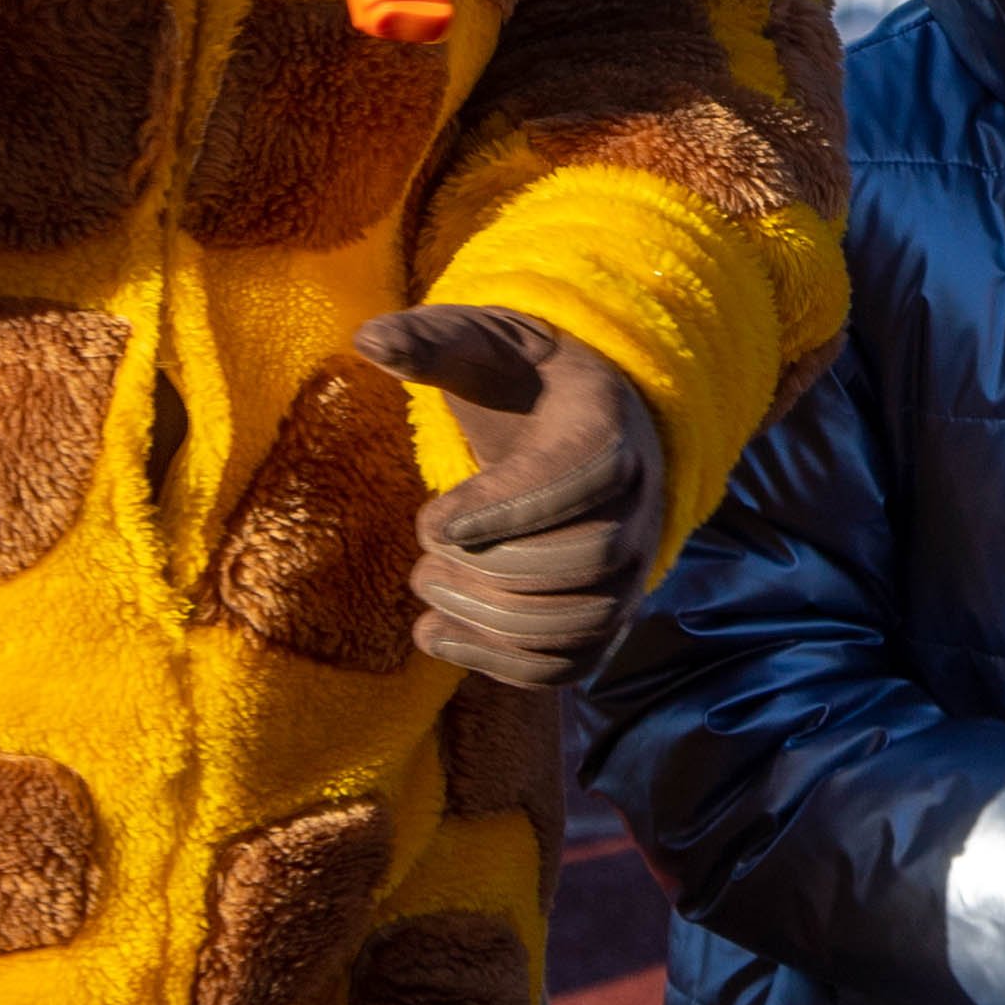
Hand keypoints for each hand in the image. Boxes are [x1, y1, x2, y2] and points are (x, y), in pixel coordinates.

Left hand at [357, 303, 664, 689]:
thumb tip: (367, 341)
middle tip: (423, 558)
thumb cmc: (522, 384)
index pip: (583, 473)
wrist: (582, 428)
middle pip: (591, 554)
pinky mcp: (606, 614)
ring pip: (585, 619)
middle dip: (496, 566)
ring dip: (496, 620)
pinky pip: (572, 662)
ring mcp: (630, 566)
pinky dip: (503, 664)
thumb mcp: (481, 345)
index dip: (510, 506)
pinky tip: (438, 636)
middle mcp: (637, 501)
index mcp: (606, 423)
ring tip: (428, 591)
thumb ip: (430, 343)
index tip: (430, 523)